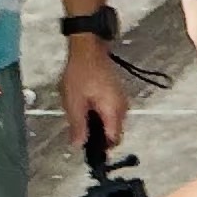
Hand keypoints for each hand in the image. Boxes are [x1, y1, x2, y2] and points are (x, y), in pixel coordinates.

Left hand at [63, 34, 131, 151]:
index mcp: (114, 112)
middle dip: (97, 135)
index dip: (101, 147)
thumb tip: (79, 146)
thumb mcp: (74, 102)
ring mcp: (121, 100)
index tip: (86, 148)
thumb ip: (78, 126)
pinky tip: (85, 105)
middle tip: (77, 128)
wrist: (88, 48)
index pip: (113, 140)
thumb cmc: (80, 74)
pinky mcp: (116, 94)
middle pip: (113, 132)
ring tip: (79, 114)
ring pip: (111, 122)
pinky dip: (99, 114)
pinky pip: (110, 112)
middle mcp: (122, 108)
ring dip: (97, 123)